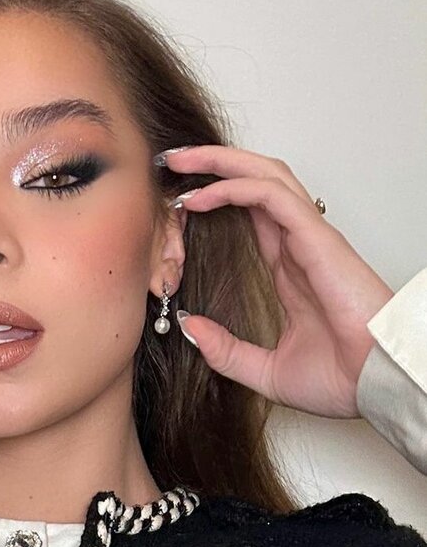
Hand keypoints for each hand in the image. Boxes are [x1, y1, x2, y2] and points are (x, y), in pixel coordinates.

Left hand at [162, 145, 394, 418]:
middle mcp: (299, 245)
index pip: (250, 214)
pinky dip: (233, 188)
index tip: (177, 200)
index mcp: (290, 269)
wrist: (374, 386)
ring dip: (220, 163)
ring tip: (181, 160)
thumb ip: (225, 351)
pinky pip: (271, 196)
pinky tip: (200, 197)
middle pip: (255, 182)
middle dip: (212, 164)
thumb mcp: (264, 371)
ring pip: (264, 176)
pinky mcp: (316, 239)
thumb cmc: (342, 379)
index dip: (216, 198)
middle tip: (172, 161)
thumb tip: (188, 328)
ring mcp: (309, 238)